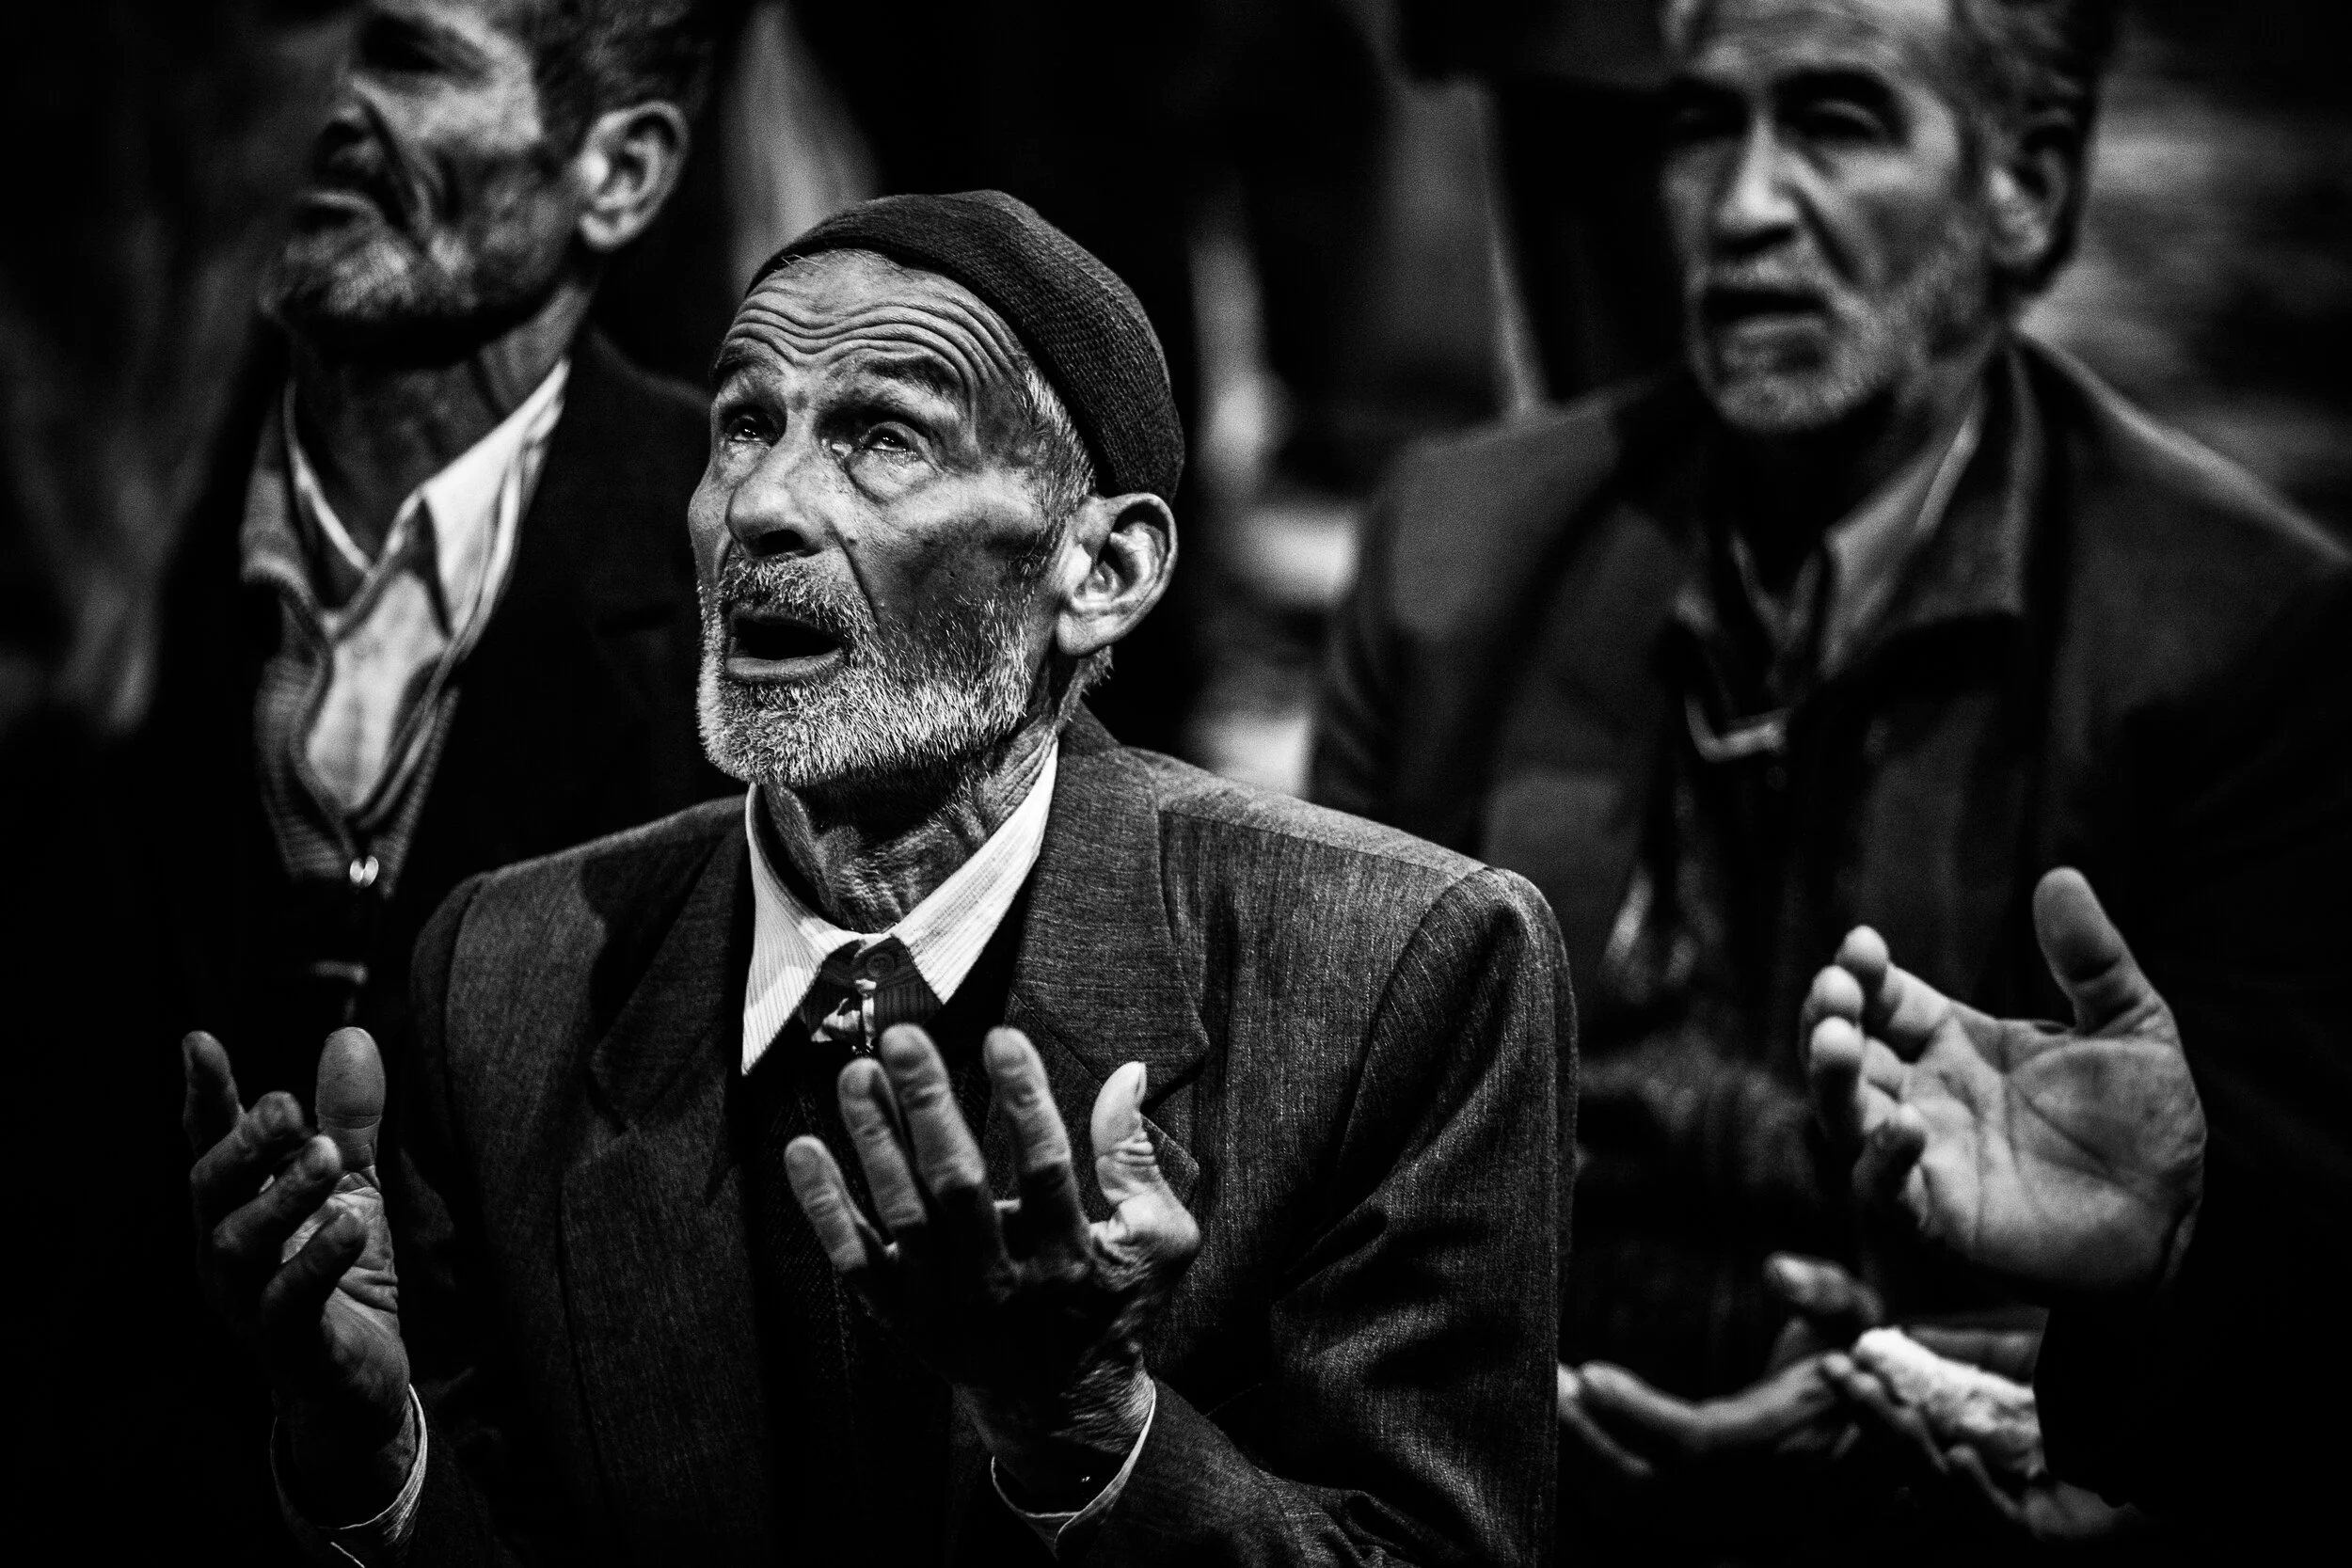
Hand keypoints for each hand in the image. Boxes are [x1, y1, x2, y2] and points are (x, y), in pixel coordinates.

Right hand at [185, 1028, 412, 1519]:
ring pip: (239, 1245)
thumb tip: (353, 1033)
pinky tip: (352, 1223)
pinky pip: (290, 1302)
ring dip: (281, 1195)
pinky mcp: (290, 1344)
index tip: (197, 1042)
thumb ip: (350, 1118)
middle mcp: (225, 1250)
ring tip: (328, 1157)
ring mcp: (248, 1300)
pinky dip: (317, 1260)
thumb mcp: (352, 1186)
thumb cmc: (340, 1272)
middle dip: (243, 1144)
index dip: (204, 1096)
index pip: (210, 1143)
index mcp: (235, 1207)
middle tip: (287, 1105)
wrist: (355, 1384)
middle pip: (211, 1189)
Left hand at [785, 1025, 1199, 1506]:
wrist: (1060, 1403)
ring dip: (874, 1140)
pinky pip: (854, 1258)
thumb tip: (1127, 1072)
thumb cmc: (1112, 1304)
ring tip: (856, 1074)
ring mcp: (944, 1300)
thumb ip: (1136, 1157)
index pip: (1045, 1167)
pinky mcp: (903, 1313)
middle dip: (928, 1106)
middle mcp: (1001, 1280)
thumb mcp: (1156, 1239)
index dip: (1025, 1100)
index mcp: (1068, 1256)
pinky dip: (824, 1206)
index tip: (1002, 1038)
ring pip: (902, 1213)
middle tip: (902, 1040)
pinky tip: (803, 1150)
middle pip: (956, 1185)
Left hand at [1560, 1254, 1877, 1485]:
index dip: (1638, 1415)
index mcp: (1789, 1438)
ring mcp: (1736, 1516)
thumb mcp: (1858, 1314)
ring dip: (1584, 1461)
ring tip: (1543, 1401)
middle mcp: (1759, 1491)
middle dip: (1588, 1443)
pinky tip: (1566, 1434)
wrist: (1884, 1427)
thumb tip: (1777, 1269)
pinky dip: (1598, 1479)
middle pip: (1652, 1490)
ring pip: (1641, 1511)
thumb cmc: (1858, 1354)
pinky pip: (1644, 1512)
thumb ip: (1823, 1290)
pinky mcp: (1713, 1519)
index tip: (1587, 1373)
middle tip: (1541, 1386)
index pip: (1699, 1442)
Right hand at [1802, 869, 2205, 1293]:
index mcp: (1955, 1042)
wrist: (2173, 1223)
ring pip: (1843, 1111)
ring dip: (1828, 1076)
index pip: (1886, 998)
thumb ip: (2093, 958)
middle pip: (1844, 1047)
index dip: (1863, 971)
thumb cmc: (2146, 1126)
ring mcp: (1922, 1154)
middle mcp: (1923, 1092)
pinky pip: (1884, 1187)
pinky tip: (1903, 1125)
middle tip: (1834, 990)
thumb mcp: (2131, 1027)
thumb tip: (2061, 874)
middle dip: (1827, 1013)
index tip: (1860, 945)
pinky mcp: (1935, 1216)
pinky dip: (1881, 1158)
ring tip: (1834, 1039)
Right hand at [1824, 1334, 2137, 1540]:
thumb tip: (1897, 1336)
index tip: (1837, 1362)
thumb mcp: (2026, 1355)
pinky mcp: (2046, 1537)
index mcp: (1983, 1431)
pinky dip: (1974, 1490)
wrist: (2181, 1403)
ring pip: (1945, 1486)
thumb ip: (1964, 1351)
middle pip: (1917, 1453)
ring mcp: (2017, 1507)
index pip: (1915, 1416)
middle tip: (1839, 1380)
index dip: (1875, 1393)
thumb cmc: (2116, 1384)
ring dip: (1910, 1448)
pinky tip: (1956, 1457)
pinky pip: (1997, 1518)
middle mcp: (1993, 1472)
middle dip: (1876, 1418)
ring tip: (1885, 1410)